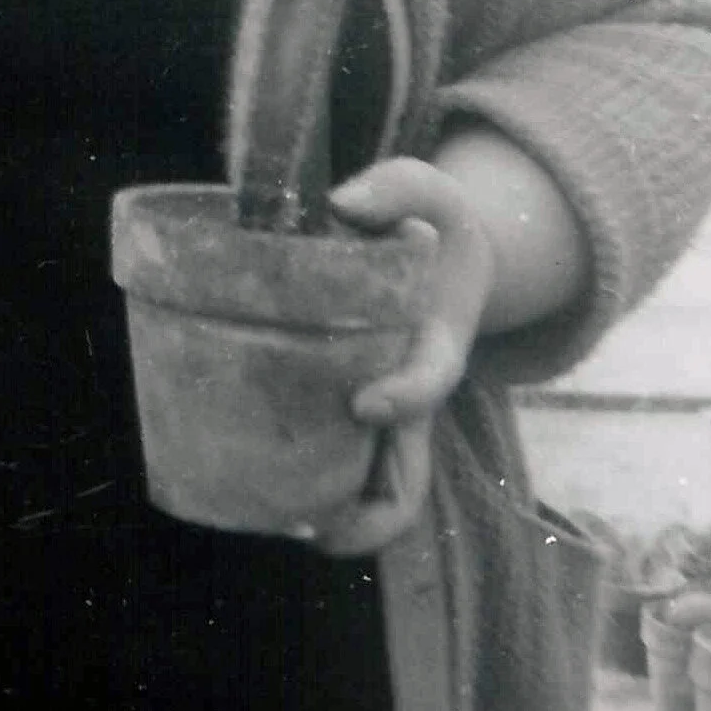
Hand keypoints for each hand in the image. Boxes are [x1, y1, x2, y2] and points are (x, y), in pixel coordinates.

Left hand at [301, 157, 496, 556]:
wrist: (446, 250)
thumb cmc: (430, 221)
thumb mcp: (429, 189)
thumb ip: (397, 186)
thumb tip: (343, 202)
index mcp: (437, 343)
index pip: (430, 384)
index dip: (403, 399)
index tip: (362, 402)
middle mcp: (415, 395)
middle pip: (410, 479)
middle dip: (370, 514)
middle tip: (310, 524)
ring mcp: (391, 417)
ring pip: (379, 494)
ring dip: (340, 521)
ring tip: (275, 523)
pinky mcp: (360, 418)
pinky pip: (348, 471)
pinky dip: (318, 495)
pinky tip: (264, 496)